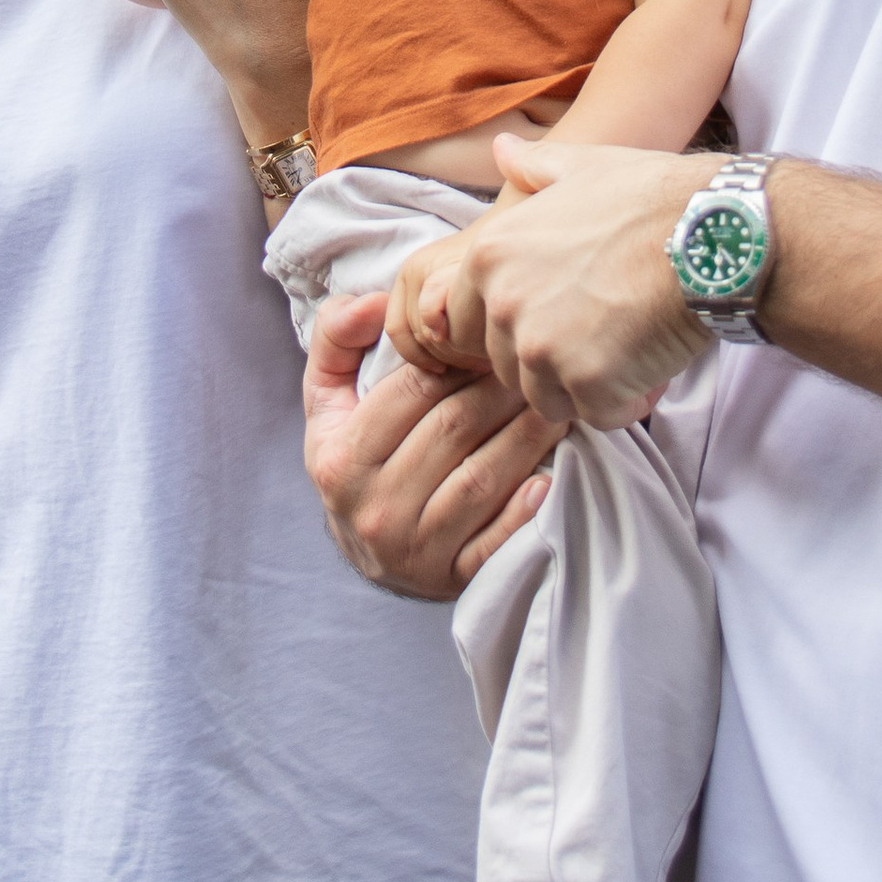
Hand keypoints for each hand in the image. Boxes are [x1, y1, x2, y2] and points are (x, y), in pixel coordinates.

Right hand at [303, 291, 561, 597]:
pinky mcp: (452, 579)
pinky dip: (523, 509)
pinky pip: (495, 541)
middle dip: (501, 390)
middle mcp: (374, 508)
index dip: (457, 359)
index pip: (411, 393)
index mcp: (341, 460)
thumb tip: (372, 303)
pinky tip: (550, 476)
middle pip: (453, 430)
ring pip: (481, 480)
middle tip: (536, 362)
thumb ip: (336, 341)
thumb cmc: (354, 462)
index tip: (493, 337)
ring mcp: (415, 549)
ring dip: (526, 437)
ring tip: (555, 404)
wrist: (364, 557)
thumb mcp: (326, 404)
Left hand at [414, 138, 713, 429]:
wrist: (712, 233)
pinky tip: (649, 369)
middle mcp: (504, 304)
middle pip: (507, 365)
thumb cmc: (652, 197)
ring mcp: (542, 347)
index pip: (467, 322)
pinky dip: (623, 403)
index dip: (513, 326)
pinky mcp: (587, 382)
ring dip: (584, 385)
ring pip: (547, 398)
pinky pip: (595, 415)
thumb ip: (534, 168)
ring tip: (626, 350)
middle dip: (549, 360)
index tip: (555, 317)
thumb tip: (502, 149)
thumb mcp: (584, 168)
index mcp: (489, 256)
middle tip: (601, 333)